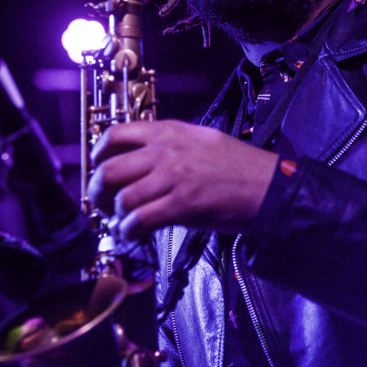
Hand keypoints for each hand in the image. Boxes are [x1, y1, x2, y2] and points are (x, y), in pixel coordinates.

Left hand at [88, 119, 277, 238]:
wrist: (269, 186)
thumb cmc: (240, 167)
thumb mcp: (201, 140)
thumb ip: (170, 143)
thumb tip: (141, 158)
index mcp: (170, 131)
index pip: (116, 135)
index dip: (98, 155)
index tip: (97, 169)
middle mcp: (166, 151)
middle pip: (109, 170)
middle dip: (97, 192)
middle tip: (102, 204)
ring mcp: (174, 178)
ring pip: (122, 198)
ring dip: (116, 216)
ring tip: (123, 223)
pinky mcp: (182, 205)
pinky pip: (140, 220)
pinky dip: (129, 230)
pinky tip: (133, 234)